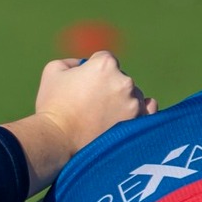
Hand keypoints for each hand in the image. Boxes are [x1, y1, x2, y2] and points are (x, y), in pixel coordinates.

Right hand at [36, 51, 151, 146]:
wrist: (57, 141)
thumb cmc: (52, 106)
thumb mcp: (53, 71)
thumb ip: (72, 61)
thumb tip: (82, 65)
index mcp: (105, 64)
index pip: (104, 59)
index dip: (92, 70)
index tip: (84, 83)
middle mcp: (124, 81)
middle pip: (120, 78)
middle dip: (108, 87)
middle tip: (90, 104)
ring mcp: (133, 103)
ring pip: (132, 95)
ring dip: (122, 101)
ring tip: (102, 117)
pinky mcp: (138, 123)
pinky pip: (149, 111)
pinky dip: (142, 112)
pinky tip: (131, 115)